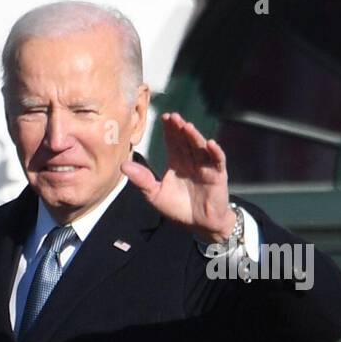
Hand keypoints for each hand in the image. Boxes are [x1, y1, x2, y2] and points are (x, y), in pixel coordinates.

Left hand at [122, 112, 234, 244]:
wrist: (199, 224)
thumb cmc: (178, 208)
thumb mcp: (155, 195)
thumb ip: (141, 180)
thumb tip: (122, 165)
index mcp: (176, 162)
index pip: (172, 142)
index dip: (169, 130)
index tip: (163, 117)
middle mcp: (191, 160)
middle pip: (185, 141)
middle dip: (179, 129)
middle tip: (173, 116)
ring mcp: (205, 166)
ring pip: (200, 148)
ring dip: (194, 137)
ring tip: (187, 126)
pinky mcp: (218, 176)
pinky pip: (218, 162)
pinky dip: (215, 153)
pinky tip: (210, 144)